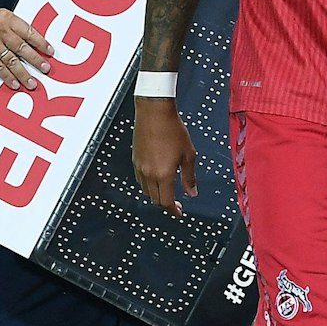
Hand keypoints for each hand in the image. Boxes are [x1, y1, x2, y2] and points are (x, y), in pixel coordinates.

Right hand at [0, 8, 52, 89]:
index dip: (41, 43)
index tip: (49, 52)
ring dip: (23, 73)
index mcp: (6, 18)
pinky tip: (15, 83)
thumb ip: (15, 27)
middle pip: (22, 47)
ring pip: (11, 60)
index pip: (28, 31)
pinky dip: (8, 77)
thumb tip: (34, 42)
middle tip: (45, 69)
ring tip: (32, 82)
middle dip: (36, 60)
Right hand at [132, 97, 196, 217]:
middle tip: (176, 203)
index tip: (179, 213)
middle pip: (155, 199)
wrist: (154, 112)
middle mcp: (149, 174)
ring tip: (167, 191)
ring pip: (146, 191)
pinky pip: (140, 180)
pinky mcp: (135, 159)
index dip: (173, 210)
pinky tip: (157, 178)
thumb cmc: (173, 130)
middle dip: (165, 203)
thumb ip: (189, 177)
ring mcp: (139, 167)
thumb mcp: (188, 155)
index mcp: (163, 175)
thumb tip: (192, 192)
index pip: (166, 201)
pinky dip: (148, 185)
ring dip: (156, 195)